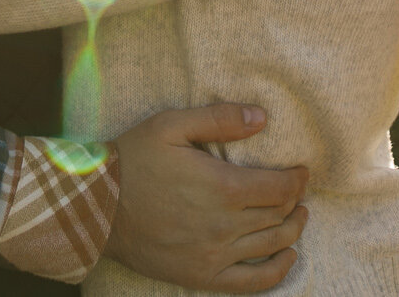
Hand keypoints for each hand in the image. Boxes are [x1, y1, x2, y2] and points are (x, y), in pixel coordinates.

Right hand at [103, 105, 309, 292]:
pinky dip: (277, 271)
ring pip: (272, 245)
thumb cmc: (133, 161)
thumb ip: (219, 119)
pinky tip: (287, 257)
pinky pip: (253, 283)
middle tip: (297, 190)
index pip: (280, 188)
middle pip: (279, 215)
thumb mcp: (171, 125)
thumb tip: (261, 117)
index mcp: (223, 187)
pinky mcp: (202, 276)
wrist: (96, 207)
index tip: (302, 171)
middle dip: (295, 201)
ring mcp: (214, 254)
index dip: (298, 179)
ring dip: (294, 231)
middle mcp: (225, 225)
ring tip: (299, 217)